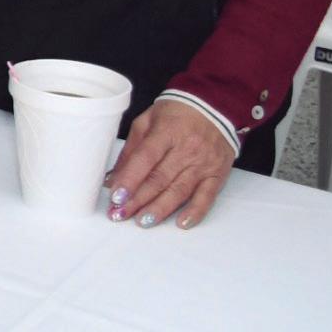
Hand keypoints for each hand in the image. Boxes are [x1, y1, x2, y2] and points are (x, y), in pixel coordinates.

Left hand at [105, 96, 238, 229]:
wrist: (214, 107)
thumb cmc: (175, 114)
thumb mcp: (147, 121)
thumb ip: (131, 149)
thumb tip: (113, 178)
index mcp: (166, 132)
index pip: (146, 158)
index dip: (130, 179)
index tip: (116, 196)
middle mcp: (187, 149)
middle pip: (160, 179)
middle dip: (138, 200)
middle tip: (120, 214)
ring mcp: (204, 163)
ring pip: (180, 191)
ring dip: (160, 209)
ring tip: (142, 222)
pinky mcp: (218, 174)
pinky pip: (207, 196)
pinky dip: (195, 212)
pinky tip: (181, 223)